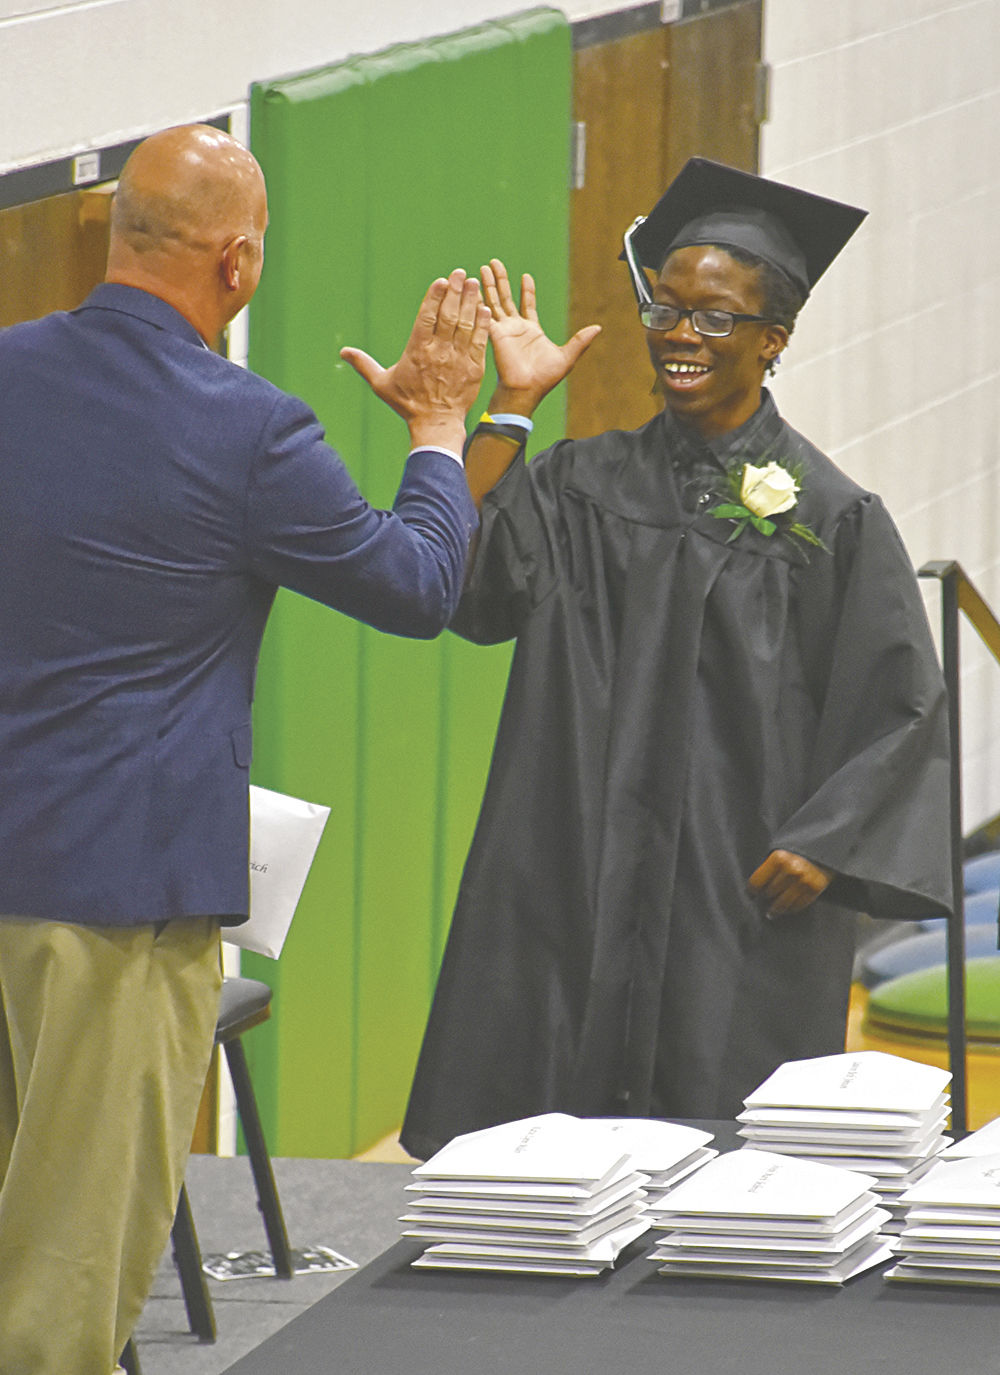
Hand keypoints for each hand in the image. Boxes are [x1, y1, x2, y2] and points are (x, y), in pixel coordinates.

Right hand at [340, 269, 490, 451]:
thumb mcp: (382, 384)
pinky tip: (485, 309)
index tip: (441, 281)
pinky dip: (482, 325)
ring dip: (471, 302)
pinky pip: (480, 341)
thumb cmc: (408, 404)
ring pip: (466, 324)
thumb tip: (342, 353)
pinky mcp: (474, 367)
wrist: (436, 424)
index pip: (427, 317)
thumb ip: (364, 364)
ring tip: (474, 284)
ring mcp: (459, 358)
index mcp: (417, 350)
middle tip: (461, 273)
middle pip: (448, 315)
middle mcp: (439, 351)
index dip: (434, 297)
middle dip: (455, 292)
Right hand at [482, 259, 599, 414]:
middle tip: (494, 263)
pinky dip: (479, 302)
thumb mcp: (567, 357)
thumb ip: (580, 341)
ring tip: (483, 268)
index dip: (526, 290)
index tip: (525, 276)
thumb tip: (598, 327)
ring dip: (489, 285)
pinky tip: (473, 288)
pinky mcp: (495, 334)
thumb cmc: (545, 379)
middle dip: (501, 280)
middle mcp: (515, 328)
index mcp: (532, 330)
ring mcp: (503, 330)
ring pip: (494, 302)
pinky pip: (486, 315)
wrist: (526, 390)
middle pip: (506, 298)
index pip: (527, 305)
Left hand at [748, 850, 833, 916]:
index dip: (752, 891)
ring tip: (771, 912)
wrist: (824, 850)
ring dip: (776, 909)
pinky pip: (798, 905)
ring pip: (783, 903)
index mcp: (778, 858)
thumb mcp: (780, 852)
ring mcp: (805, 880)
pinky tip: (786, 909)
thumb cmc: (797, 852)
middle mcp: (791, 869)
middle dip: (765, 897)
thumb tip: (754, 888)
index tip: (751, 895)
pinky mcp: (816, 888)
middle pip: (769, 893)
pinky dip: (791, 909)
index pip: (757, 882)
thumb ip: (768, 867)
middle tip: (764, 900)